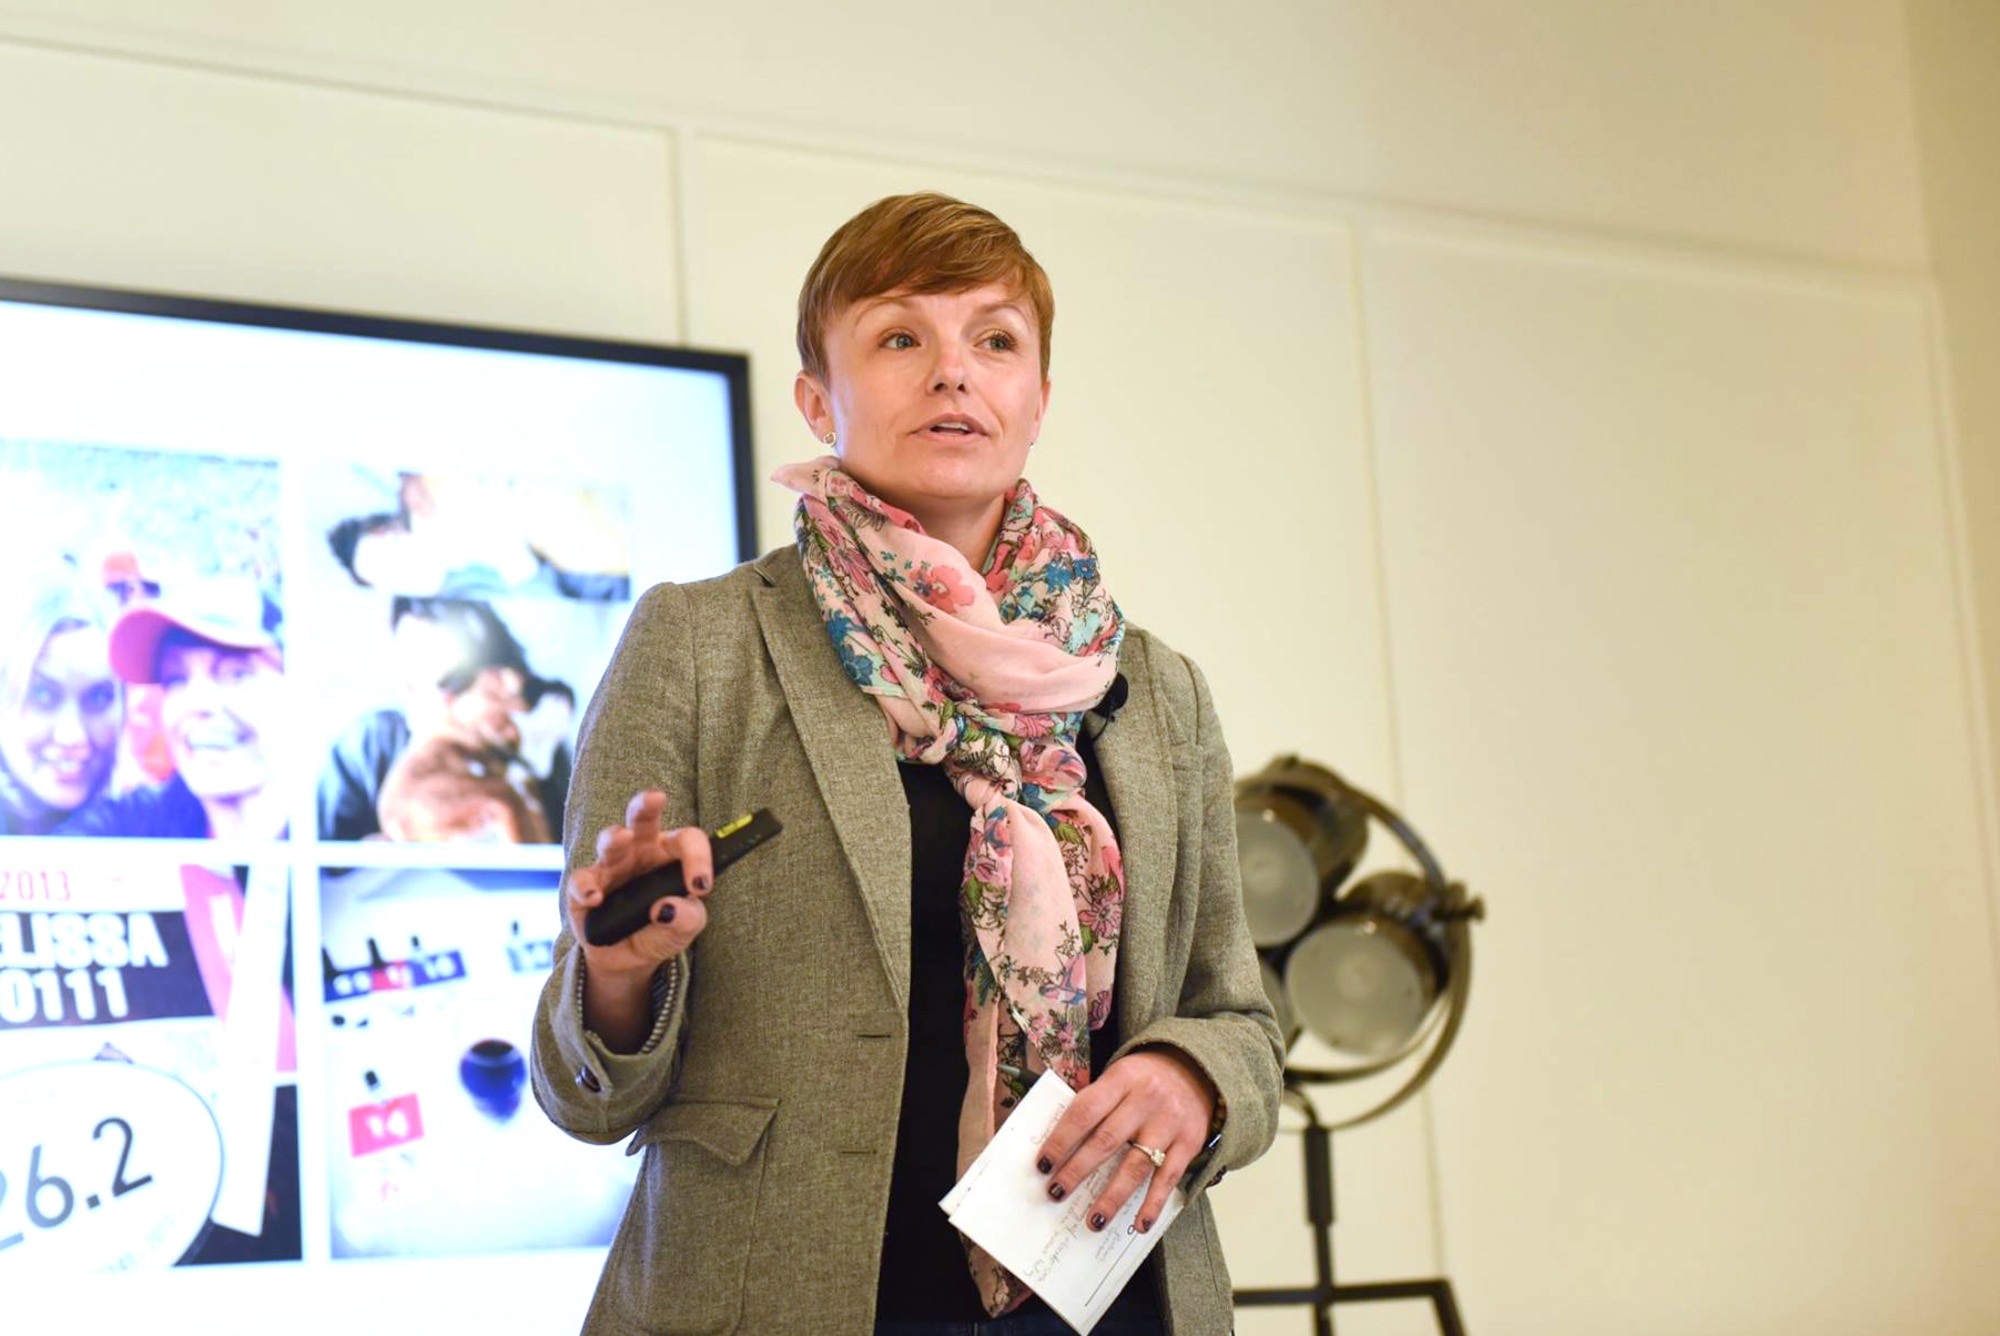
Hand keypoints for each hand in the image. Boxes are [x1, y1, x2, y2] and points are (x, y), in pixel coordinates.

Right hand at [565, 789, 714, 983]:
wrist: (629, 959)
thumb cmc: (662, 930)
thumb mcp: (684, 929)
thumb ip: (687, 918)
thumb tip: (669, 908)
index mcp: (670, 854)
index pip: (688, 840)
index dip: (699, 857)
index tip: (701, 886)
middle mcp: (639, 852)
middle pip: (643, 819)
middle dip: (647, 805)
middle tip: (656, 797)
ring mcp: (609, 867)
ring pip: (610, 841)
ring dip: (614, 838)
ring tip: (620, 838)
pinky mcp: (584, 888)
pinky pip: (581, 881)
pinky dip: (586, 888)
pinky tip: (595, 898)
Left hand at [1034, 1048, 1216, 1234]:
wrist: (1196, 1069)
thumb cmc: (1145, 1079)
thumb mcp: (1118, 1076)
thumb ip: (1094, 1103)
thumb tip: (1059, 1145)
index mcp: (1122, 1079)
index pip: (1084, 1112)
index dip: (1061, 1140)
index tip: (1043, 1165)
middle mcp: (1146, 1100)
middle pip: (1106, 1141)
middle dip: (1077, 1171)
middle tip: (1056, 1193)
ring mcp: (1169, 1123)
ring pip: (1136, 1166)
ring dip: (1112, 1197)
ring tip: (1093, 1221)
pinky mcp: (1189, 1143)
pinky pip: (1169, 1179)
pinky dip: (1153, 1204)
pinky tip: (1139, 1224)